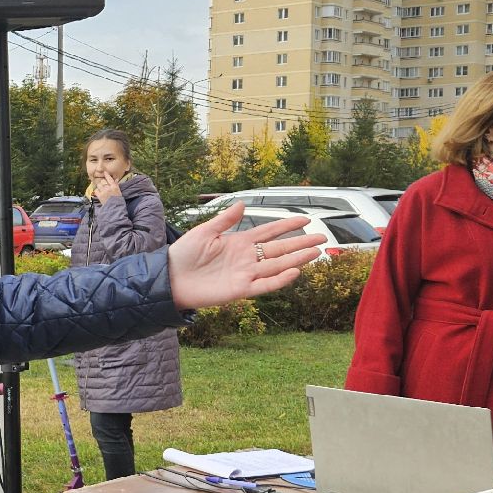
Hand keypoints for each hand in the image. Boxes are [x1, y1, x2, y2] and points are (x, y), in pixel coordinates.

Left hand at [93, 173, 122, 204]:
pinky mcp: (99, 196)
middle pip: (102, 181)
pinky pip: (96, 190)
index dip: (106, 174)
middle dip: (102, 182)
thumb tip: (116, 179)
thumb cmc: (118, 201)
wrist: (114, 209)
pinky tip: (98, 193)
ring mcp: (103, 191)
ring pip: (98, 185)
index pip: (109, 178)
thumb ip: (116, 185)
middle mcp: (108, 188)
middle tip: (103, 184)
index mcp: (114, 186)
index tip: (104, 172)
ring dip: (99, 186)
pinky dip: (97, 191)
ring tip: (101, 189)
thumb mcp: (119, 192)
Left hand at [167, 203, 322, 309]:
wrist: (170, 278)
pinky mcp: (241, 289)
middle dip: (301, 243)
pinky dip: (280, 279)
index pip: (269, 231)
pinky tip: (295, 271)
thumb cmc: (183, 255)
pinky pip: (265, 284)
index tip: (305, 219)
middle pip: (280, 249)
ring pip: (277, 265)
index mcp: (239, 242)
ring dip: (297, 259)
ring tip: (316, 251)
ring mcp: (246, 274)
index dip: (287, 225)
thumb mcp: (204, 231)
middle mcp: (246, 258)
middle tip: (322, 237)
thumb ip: (225, 220)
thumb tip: (242, 203)